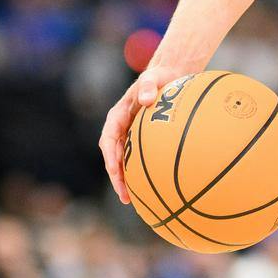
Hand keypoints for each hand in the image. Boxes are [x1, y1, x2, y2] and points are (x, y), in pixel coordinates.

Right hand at [98, 64, 187, 204]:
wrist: (168, 77)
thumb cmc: (160, 77)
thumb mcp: (154, 77)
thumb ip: (148, 86)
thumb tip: (145, 100)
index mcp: (118, 116)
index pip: (109, 139)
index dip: (111, 157)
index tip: (115, 171)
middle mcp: (120, 128)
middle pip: (113, 156)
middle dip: (116, 177)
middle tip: (125, 196)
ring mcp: (129, 136)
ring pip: (123, 161)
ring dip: (124, 180)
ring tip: (131, 200)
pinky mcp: (140, 140)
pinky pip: (137, 159)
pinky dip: (140, 174)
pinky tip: (152, 189)